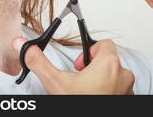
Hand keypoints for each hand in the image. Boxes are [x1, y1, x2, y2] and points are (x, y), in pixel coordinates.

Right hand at [13, 39, 134, 93]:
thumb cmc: (80, 108)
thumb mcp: (55, 82)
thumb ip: (40, 62)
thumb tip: (26, 48)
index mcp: (109, 63)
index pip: (104, 43)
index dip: (89, 50)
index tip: (80, 64)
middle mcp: (123, 74)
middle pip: (109, 59)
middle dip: (93, 67)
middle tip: (81, 79)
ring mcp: (127, 89)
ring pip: (115, 75)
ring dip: (102, 79)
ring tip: (87, 91)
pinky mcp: (127, 100)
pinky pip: (120, 89)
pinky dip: (109, 91)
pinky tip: (95, 98)